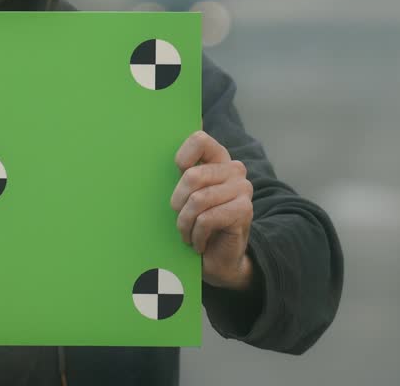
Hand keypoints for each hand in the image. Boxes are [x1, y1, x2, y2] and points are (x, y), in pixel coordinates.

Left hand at [169, 130, 254, 290]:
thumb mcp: (185, 194)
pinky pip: (207, 218)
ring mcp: (242, 188)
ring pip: (198, 200)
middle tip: (180, 218)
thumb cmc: (197, 223)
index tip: (177, 175)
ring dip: (185, 223)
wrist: (218, 259)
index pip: (199, 140)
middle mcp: (234, 169)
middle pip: (192, 176)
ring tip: (187, 234)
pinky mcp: (244, 210)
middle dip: (178, 203)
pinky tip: (198, 243)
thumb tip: (155, 151)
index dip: (182, 158)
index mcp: (218, 158)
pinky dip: (197, 235)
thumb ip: (180, 172)